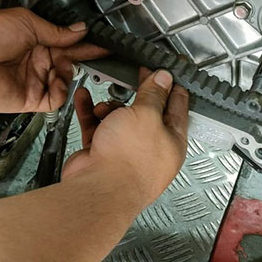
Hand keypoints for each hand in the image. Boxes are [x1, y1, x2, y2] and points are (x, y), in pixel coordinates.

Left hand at [0, 8, 106, 112]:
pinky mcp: (31, 98)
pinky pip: (56, 98)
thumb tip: (80, 30)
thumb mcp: (28, 24)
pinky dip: (62, 90)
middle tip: (96, 53)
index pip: (68, 42)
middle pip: (71, 61)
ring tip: (60, 64)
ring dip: (68, 72)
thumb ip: (57, 32)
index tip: (103, 43)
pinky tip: (57, 80)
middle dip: (83, 57)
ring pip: (66, 79)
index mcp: (37, 40)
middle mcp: (38, 60)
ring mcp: (35, 80)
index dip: (86, 43)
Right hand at [63, 68, 188, 206]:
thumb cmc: (128, 162)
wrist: (97, 190)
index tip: (166, 71)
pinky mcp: (103, 153)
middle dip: (137, 94)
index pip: (177, 107)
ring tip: (104, 105)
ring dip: (110, 106)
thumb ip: (154, 95)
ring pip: (120, 119)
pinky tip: (85, 98)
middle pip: (146, 112)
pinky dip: (90, 112)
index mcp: (171, 140)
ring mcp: (126, 151)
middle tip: (135, 76)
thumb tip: (163, 79)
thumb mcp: (146, 115)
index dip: (171, 85)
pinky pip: (98, 126)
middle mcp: (151, 147)